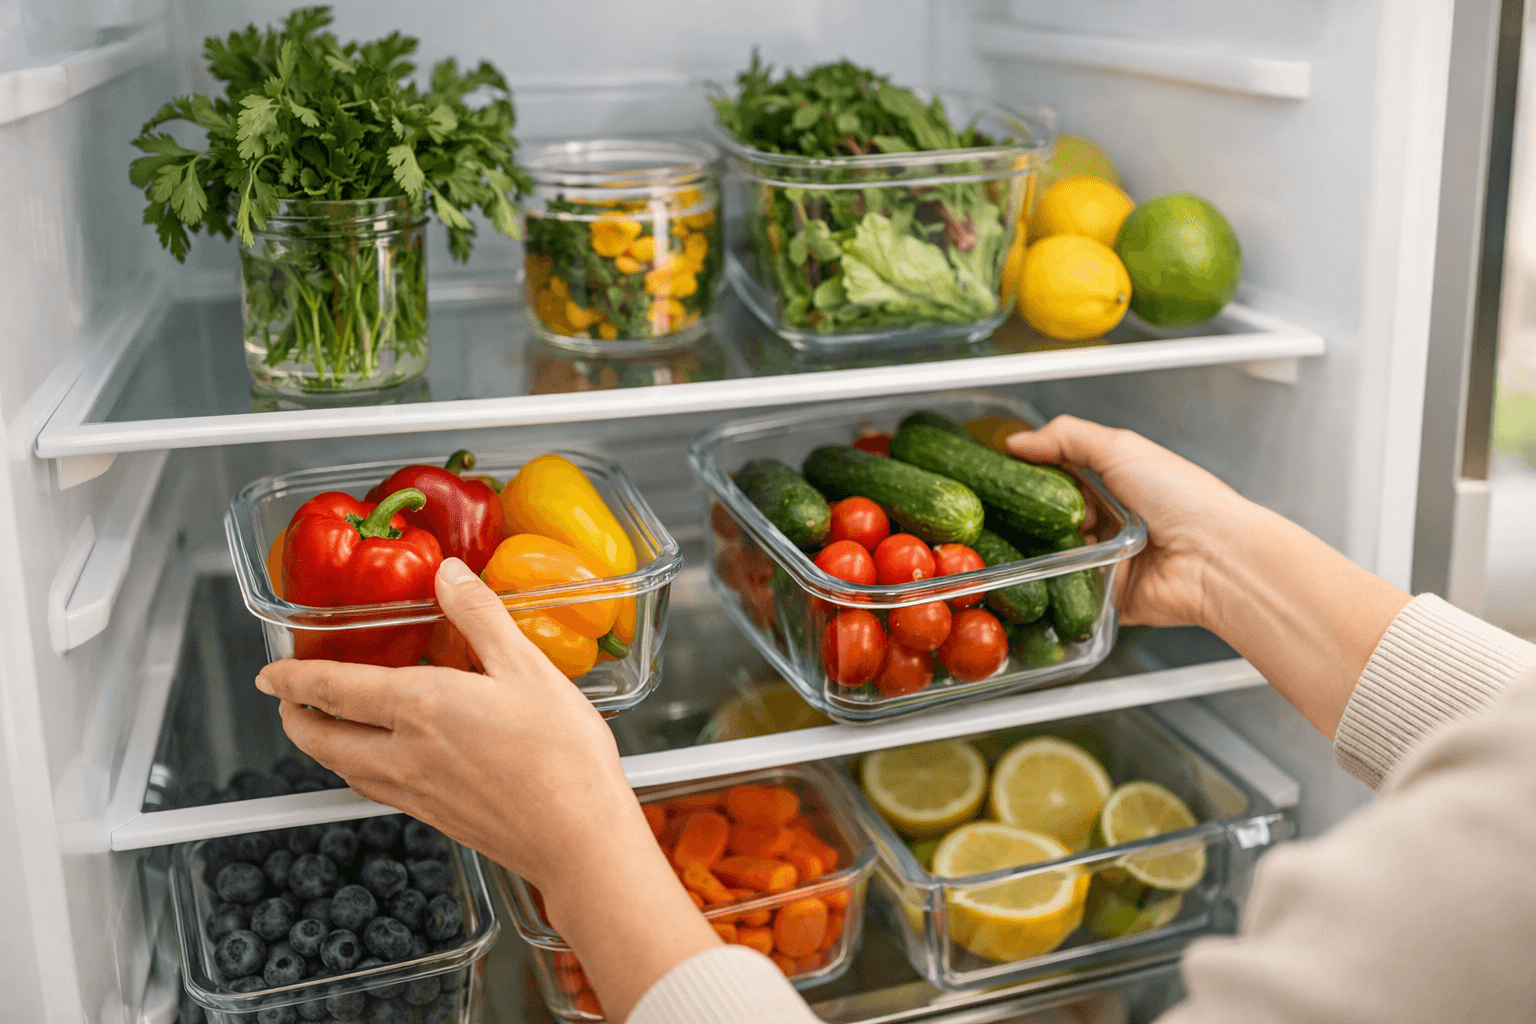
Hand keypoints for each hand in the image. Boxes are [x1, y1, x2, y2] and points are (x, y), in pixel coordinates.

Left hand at [257, 558, 717, 1020]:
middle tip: (286, 699)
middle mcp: (403, 754)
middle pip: (321, 738)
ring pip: (343, 767)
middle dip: (294, 717)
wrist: (577, 838)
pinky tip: (381, 761)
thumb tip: (450, 576)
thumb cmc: (561, 758)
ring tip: (323, 725)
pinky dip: (356, 767)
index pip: (333, 688)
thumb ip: (481, 616)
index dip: (294, 677)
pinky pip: (373, 788)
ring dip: (320, 744)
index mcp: (419, 708)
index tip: (272, 671)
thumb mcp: (527, 667)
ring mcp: (415, 792)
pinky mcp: (434, 817)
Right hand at [1008, 415, 1252, 630]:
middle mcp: (1113, 521)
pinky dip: (1058, 588)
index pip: (1062, 475)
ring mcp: (1109, 561)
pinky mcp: (1109, 596)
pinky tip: (1046, 576)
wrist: (1214, 559)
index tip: (1004, 474)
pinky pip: (1070, 595)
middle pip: (1053, 518)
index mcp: (1118, 484)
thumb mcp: (1120, 448)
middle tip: (1016, 514)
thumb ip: (1065, 437)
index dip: (1034, 474)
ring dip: (1045, 551)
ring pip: (1056, 557)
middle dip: (1034, 517)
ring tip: (1038, 543)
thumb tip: (1016, 441)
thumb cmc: (1182, 498)